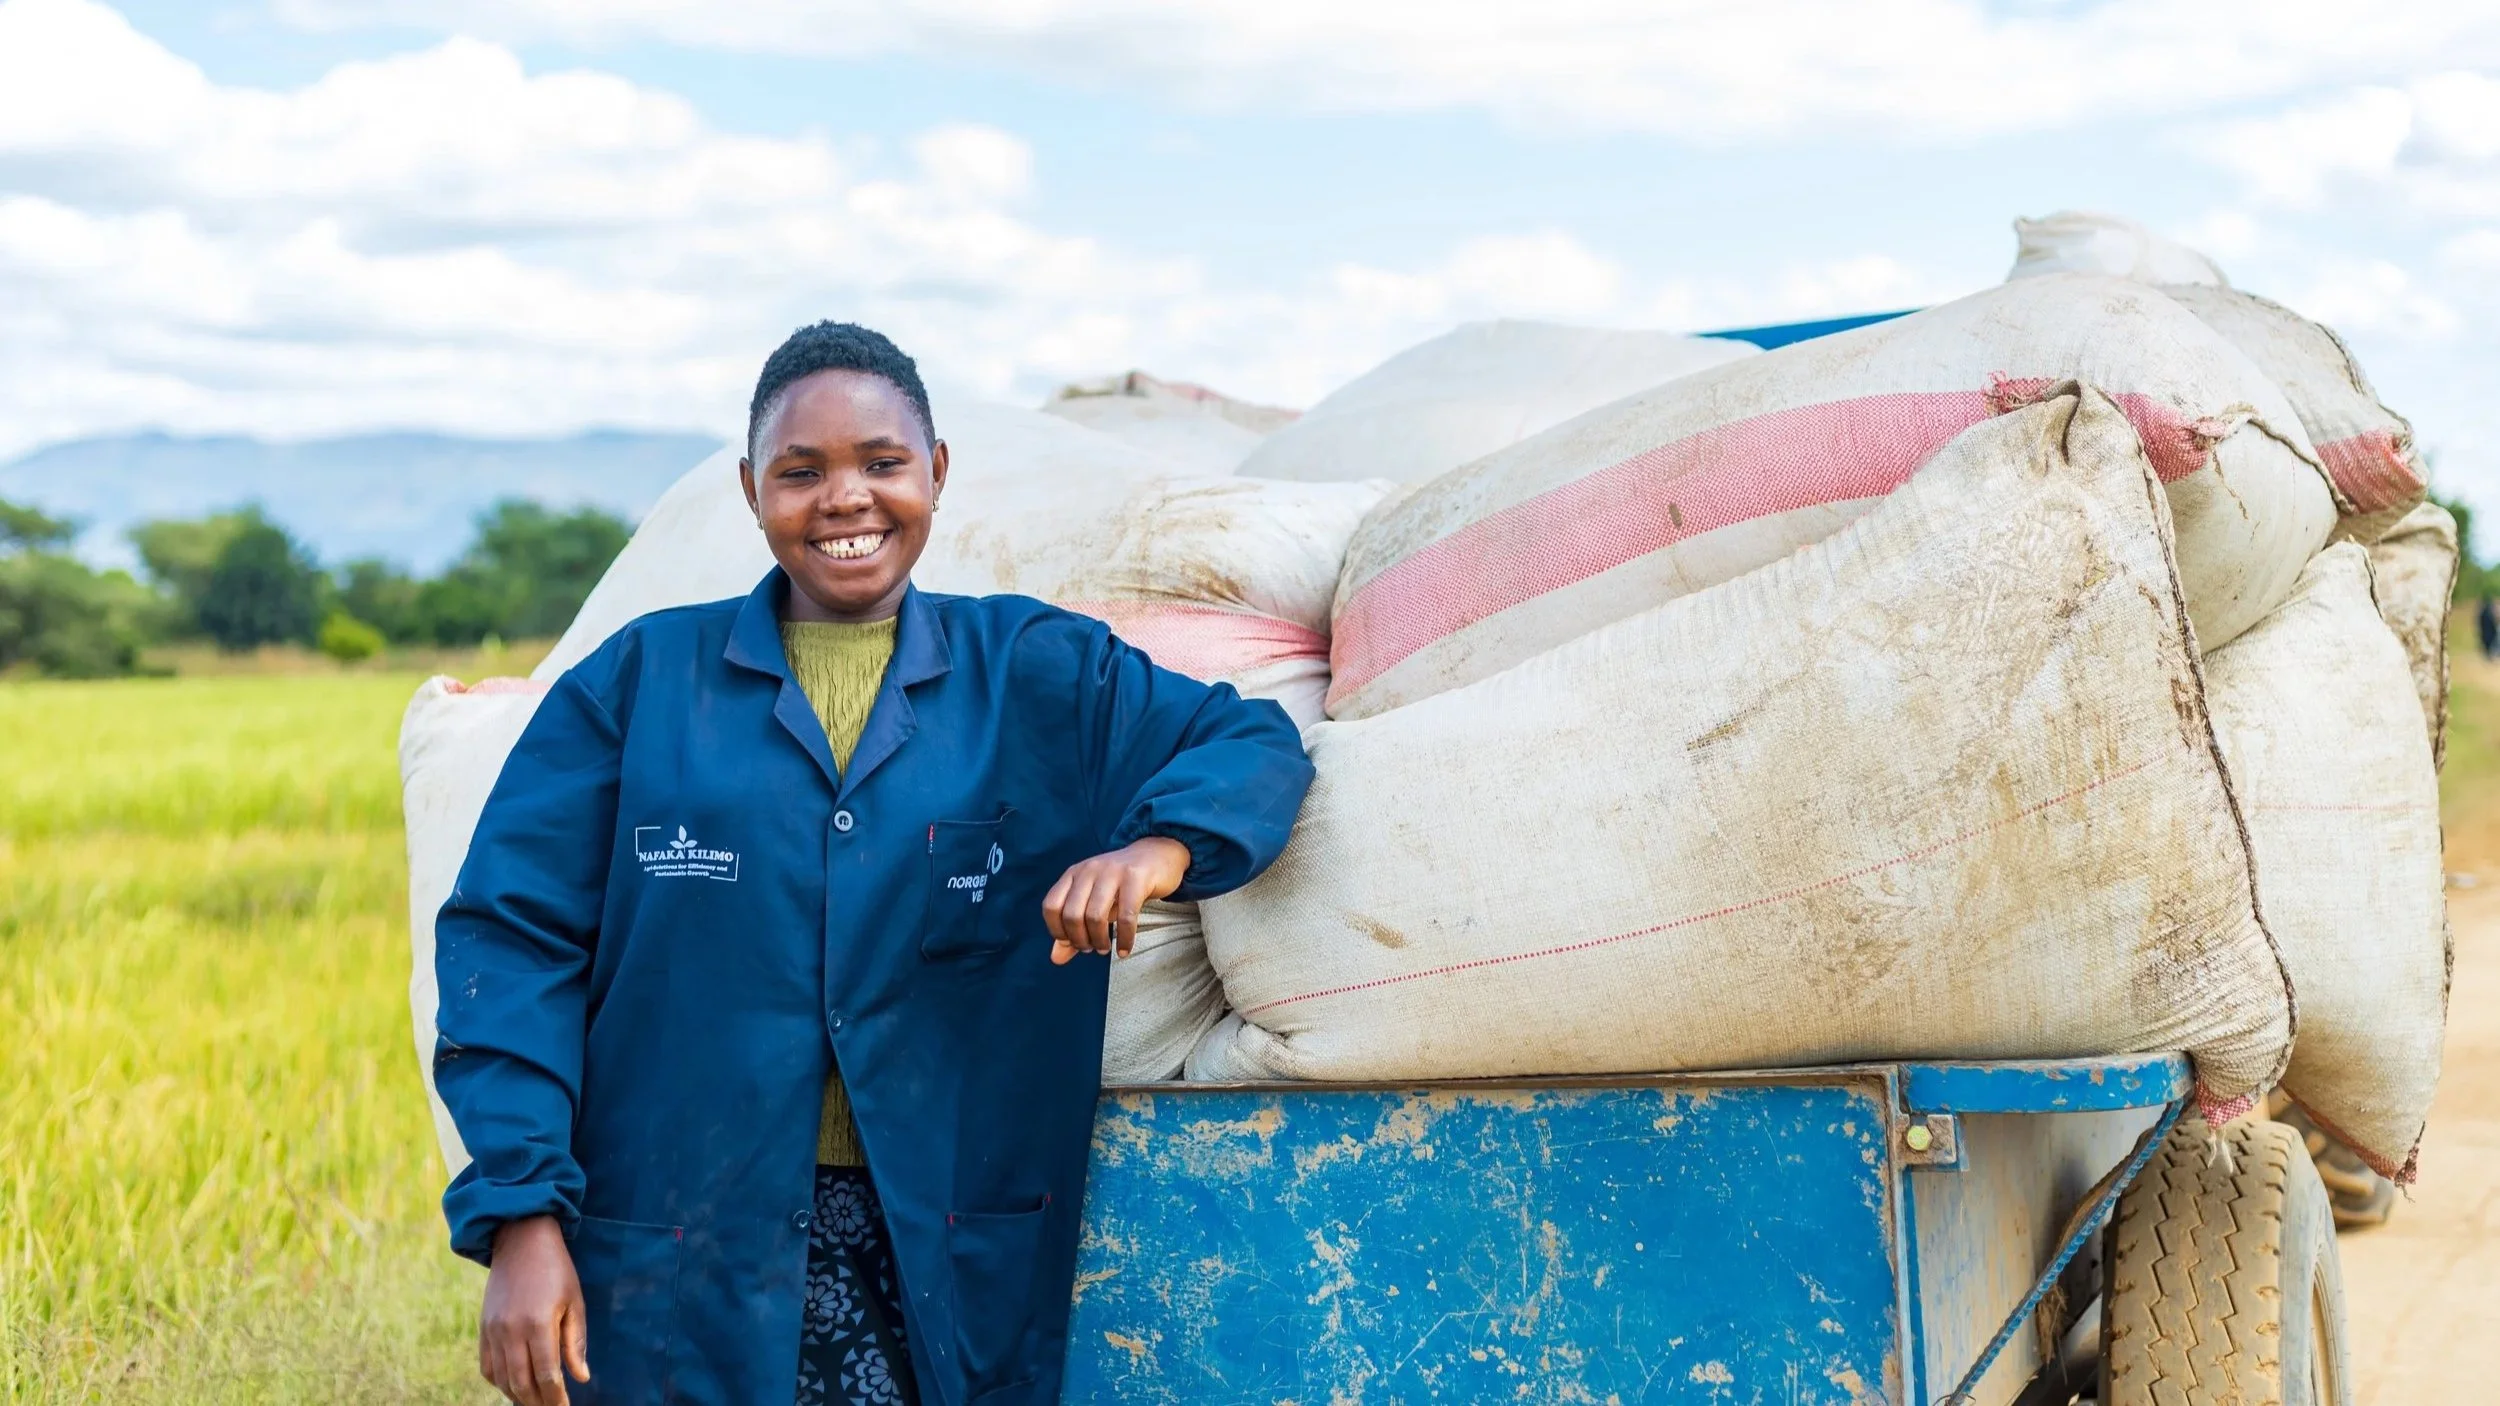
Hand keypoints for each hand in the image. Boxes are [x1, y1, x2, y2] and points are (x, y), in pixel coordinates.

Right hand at [479, 1216, 590, 1404]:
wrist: (520, 1240)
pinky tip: (514, 1386)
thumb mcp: (574, 1302)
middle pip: (522, 1383)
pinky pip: (487, 1366)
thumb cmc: (556, 1270)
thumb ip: (576, 1342)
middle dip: (538, 1402)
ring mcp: (493, 1330)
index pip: (546, 1375)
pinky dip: (500, 1382)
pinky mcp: (483, 1328)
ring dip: (518, 1396)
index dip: (556, 1398)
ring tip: (536, 1402)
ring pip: (502, 1379)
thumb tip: (581, 1377)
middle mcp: (511, 1331)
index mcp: (538, 1323)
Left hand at [1043, 837, 1190, 964]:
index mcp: (1074, 873)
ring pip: (1095, 916)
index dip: (1057, 930)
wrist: (1157, 855)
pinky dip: (1124, 939)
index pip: (1051, 906)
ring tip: (1105, 949)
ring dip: (1099, 940)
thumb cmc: (1121, 884)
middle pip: (1072, 914)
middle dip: (1079, 940)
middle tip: (1091, 949)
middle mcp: (1089, 869)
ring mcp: (1112, 872)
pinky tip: (1124, 950)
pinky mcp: (1136, 878)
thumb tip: (1056, 959)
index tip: (1071, 943)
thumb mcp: (1093, 902)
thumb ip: (1073, 929)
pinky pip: (1126, 916)